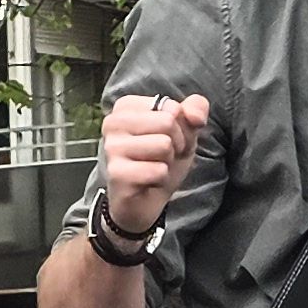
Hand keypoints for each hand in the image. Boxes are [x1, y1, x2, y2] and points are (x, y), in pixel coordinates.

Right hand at [97, 92, 209, 238]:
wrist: (145, 201)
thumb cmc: (161, 161)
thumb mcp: (184, 131)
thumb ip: (195, 110)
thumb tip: (196, 116)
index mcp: (126, 106)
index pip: (172, 107)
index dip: (180, 128)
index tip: (167, 140)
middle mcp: (113, 122)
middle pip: (168, 122)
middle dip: (176, 144)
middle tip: (163, 157)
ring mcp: (112, 147)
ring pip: (164, 145)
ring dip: (167, 162)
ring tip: (154, 167)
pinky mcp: (116, 172)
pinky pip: (158, 170)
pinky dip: (161, 179)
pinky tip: (148, 182)